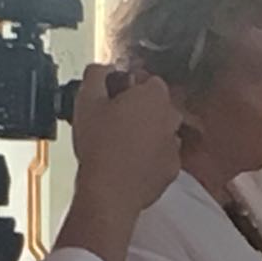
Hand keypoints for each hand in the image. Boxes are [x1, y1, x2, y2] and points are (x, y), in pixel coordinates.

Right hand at [71, 64, 180, 210]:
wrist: (110, 192)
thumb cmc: (100, 146)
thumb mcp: (87, 99)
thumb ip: (96, 74)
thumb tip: (102, 68)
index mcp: (154, 97)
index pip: (149, 80)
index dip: (130, 85)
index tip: (115, 94)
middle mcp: (171, 120)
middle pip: (158, 106)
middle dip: (140, 108)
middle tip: (115, 118)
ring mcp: (174, 147)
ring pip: (161, 132)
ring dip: (146, 133)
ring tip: (120, 142)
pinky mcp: (171, 171)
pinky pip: (161, 156)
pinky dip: (149, 156)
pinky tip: (129, 161)